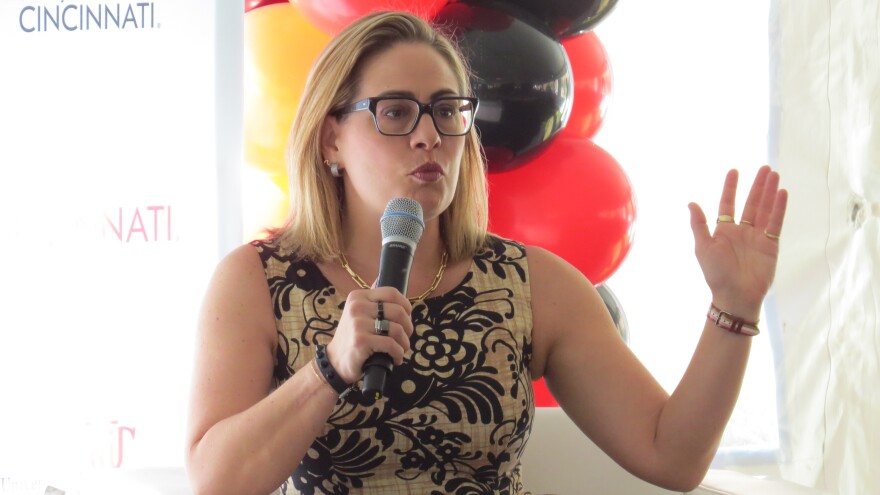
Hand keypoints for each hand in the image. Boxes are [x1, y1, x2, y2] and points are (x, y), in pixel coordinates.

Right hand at [326, 287, 413, 383]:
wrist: (336, 361)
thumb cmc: (353, 337)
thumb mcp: (359, 313)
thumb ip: (372, 299)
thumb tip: (381, 277)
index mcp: (359, 296)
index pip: (392, 293)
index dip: (406, 306)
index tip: (407, 318)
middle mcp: (357, 306)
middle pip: (398, 311)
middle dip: (408, 327)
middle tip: (405, 338)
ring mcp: (358, 323)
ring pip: (397, 329)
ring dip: (404, 343)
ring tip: (402, 349)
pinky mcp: (360, 340)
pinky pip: (391, 344)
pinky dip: (398, 354)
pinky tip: (396, 359)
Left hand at [688, 166, 787, 319]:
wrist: (735, 296)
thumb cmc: (716, 274)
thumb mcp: (703, 247)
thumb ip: (699, 225)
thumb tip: (691, 203)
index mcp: (723, 231)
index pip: (728, 204)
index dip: (731, 188)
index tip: (734, 171)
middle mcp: (741, 231)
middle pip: (751, 203)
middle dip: (757, 186)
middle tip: (765, 168)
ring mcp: (757, 237)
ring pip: (765, 210)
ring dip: (769, 192)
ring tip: (774, 174)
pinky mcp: (771, 245)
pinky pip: (775, 223)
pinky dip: (779, 208)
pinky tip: (782, 193)